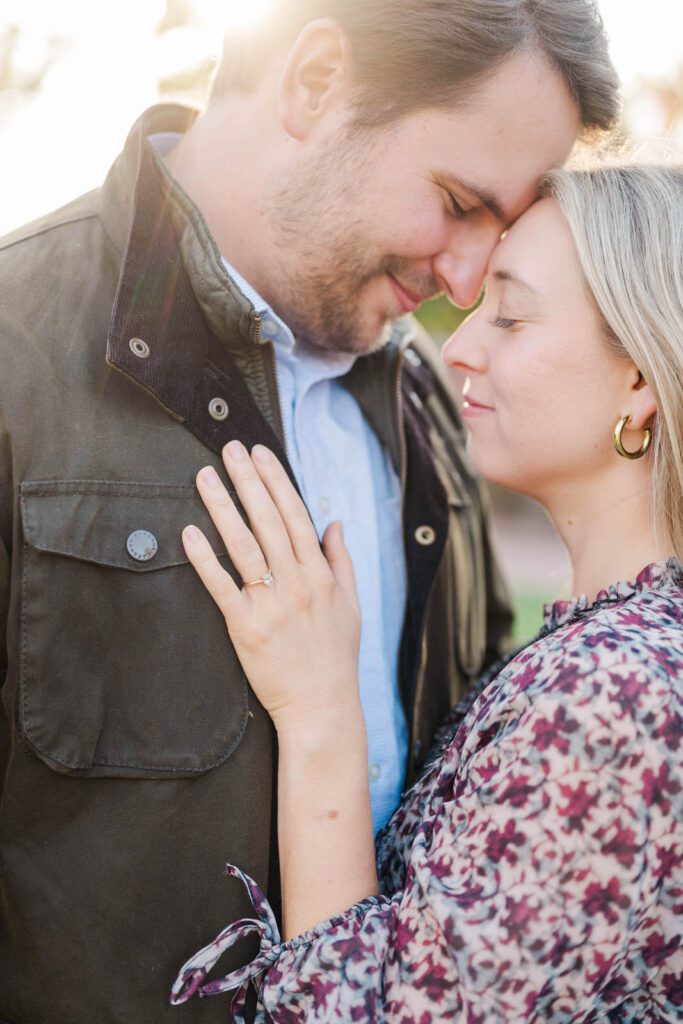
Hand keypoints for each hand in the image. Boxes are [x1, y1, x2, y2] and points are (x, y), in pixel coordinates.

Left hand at [182, 441, 361, 735]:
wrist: (322, 707)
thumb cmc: (336, 657)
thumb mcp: (350, 605)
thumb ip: (341, 561)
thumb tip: (333, 523)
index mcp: (321, 575)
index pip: (296, 516)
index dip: (277, 481)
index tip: (261, 454)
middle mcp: (297, 583)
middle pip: (268, 522)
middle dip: (248, 481)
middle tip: (230, 449)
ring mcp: (271, 605)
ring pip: (243, 546)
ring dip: (223, 507)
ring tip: (206, 478)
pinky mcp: (246, 628)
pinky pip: (222, 586)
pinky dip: (205, 558)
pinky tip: (191, 531)